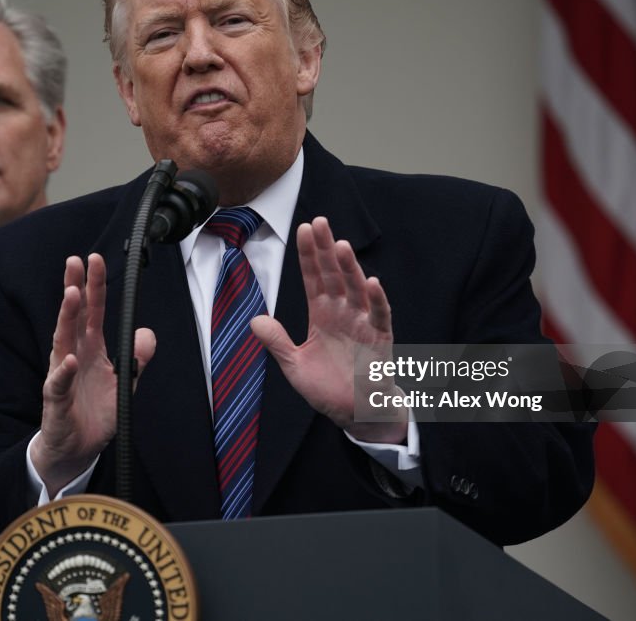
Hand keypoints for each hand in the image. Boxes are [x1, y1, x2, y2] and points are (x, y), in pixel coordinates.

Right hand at [31, 254, 155, 495]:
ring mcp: (62, 376)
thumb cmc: (94, 414)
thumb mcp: (124, 384)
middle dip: (74, 288)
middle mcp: (73, 356)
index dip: (95, 287)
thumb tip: (148, 334)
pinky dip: (64, 372)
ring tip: (72, 295)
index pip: (92, 312)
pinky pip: (58, 384)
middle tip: (74, 261)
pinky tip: (70, 360)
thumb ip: (136, 359)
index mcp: (90, 350)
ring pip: (62, 342)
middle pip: (73, 317)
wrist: (75, 451)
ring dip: (66, 318)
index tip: (94, 259)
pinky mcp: (56, 402)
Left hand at [250, 217, 406, 443]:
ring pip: (356, 289)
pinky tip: (372, 282)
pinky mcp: (380, 340)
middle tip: (319, 222)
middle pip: (334, 275)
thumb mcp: (294, 365)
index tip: (303, 229)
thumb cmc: (329, 388)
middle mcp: (344, 313)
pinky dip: (377, 300)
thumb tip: (254, 320)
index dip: (309, 255)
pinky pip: (380, 317)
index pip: (314, 278)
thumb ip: (277, 342)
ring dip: (349, 268)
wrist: (356, 414)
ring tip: (340, 245)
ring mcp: (363, 324)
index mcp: (323, 315)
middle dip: (326, 249)